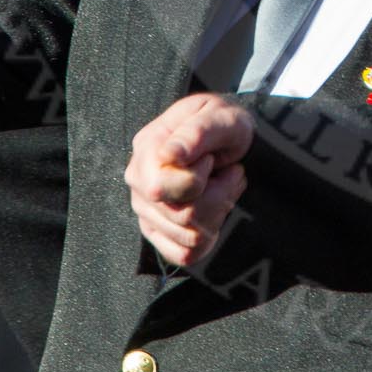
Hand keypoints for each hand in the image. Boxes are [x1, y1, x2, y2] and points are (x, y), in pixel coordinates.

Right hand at [125, 92, 252, 267]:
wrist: (231, 138)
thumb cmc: (225, 124)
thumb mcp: (220, 117)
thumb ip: (196, 133)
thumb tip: (169, 156)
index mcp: (147, 149)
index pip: (162, 188)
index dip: (199, 177)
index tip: (210, 158)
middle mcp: (139, 181)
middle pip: (182, 215)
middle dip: (218, 196)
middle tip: (229, 172)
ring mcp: (146, 209)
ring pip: (190, 237)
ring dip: (220, 211)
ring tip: (224, 185)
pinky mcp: (159, 231)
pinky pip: (185, 254)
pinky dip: (210, 236)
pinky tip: (215, 210)